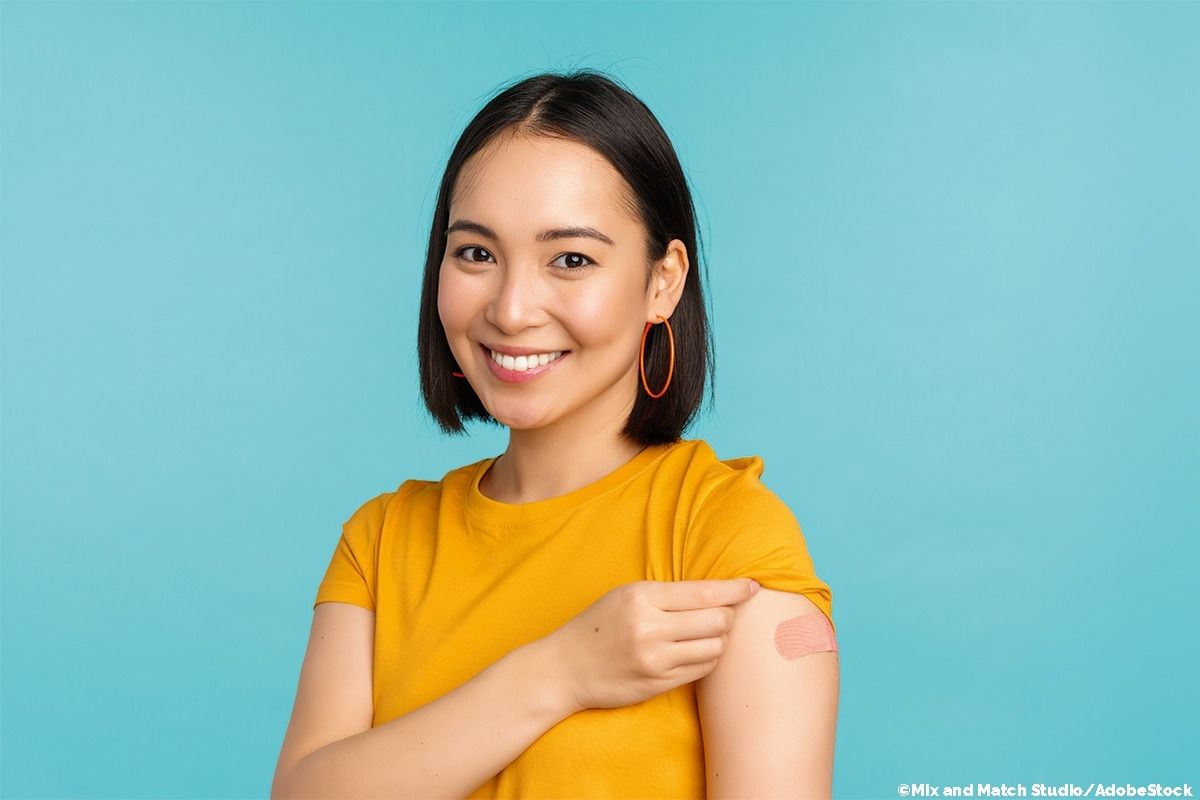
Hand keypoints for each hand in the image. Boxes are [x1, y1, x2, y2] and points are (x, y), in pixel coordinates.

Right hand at [543, 579, 759, 712]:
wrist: (565, 668)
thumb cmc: (598, 625)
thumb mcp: (625, 595)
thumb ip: (667, 594)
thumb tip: (718, 593)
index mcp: (642, 597)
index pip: (704, 592)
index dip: (735, 589)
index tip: (753, 586)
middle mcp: (650, 628)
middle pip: (717, 620)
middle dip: (727, 616)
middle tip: (723, 613)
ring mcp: (655, 660)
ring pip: (714, 647)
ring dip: (718, 640)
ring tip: (706, 634)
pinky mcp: (657, 684)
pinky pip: (701, 670)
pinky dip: (706, 659)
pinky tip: (696, 652)